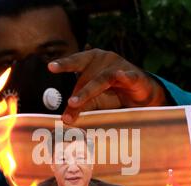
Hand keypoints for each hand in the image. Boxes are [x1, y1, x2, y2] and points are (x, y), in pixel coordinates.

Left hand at [48, 49, 166, 123]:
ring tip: (77, 101)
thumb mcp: (94, 98)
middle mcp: (104, 59)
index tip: (51, 67)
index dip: (64, 63)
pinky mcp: (135, 76)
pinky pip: (129, 76)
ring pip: (103, 78)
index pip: (75, 61)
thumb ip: (79, 106)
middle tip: (70, 103)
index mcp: (91, 60)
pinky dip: (125, 76)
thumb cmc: (113, 92)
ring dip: (90, 90)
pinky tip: (121, 75)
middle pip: (88, 76)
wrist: (139, 94)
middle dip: (79, 92)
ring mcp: (120, 65)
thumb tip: (65, 120)